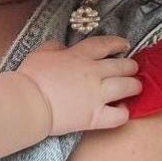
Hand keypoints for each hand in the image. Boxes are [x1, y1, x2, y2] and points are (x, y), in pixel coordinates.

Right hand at [17, 35, 140, 133]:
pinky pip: (120, 115)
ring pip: (128, 87)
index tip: (124, 46)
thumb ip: (55, 47)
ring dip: (134, 86)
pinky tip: (121, 109)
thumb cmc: (31, 77)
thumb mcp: (41, 53)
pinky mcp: (96, 116)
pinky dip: (124, 112)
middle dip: (131, 66)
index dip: (118, 44)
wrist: (27, 102)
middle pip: (123, 66)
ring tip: (133, 87)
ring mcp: (97, 95)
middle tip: (131, 69)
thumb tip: (63, 48)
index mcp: (79, 55)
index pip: (106, 44)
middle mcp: (94, 73)